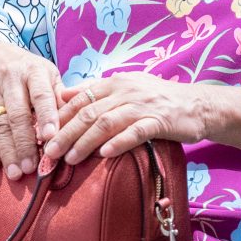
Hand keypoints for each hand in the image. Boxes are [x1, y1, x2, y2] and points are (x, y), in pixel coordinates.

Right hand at [0, 39, 64, 179]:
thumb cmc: (23, 69)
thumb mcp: (45, 73)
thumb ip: (59, 96)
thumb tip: (76, 120)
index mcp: (33, 71)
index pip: (41, 94)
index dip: (47, 116)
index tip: (52, 137)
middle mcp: (9, 77)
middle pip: (18, 114)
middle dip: (25, 143)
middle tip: (31, 168)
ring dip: (7, 150)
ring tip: (16, 172)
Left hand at [44, 74, 208, 166]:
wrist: (197, 105)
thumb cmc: (157, 99)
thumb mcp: (125, 88)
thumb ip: (95, 92)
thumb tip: (62, 96)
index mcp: (114, 82)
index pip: (79, 99)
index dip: (59, 118)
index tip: (43, 135)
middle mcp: (126, 90)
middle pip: (88, 113)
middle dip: (66, 133)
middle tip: (49, 152)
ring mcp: (143, 105)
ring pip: (107, 123)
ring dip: (85, 142)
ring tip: (70, 159)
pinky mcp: (160, 120)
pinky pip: (135, 132)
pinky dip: (118, 143)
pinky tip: (105, 154)